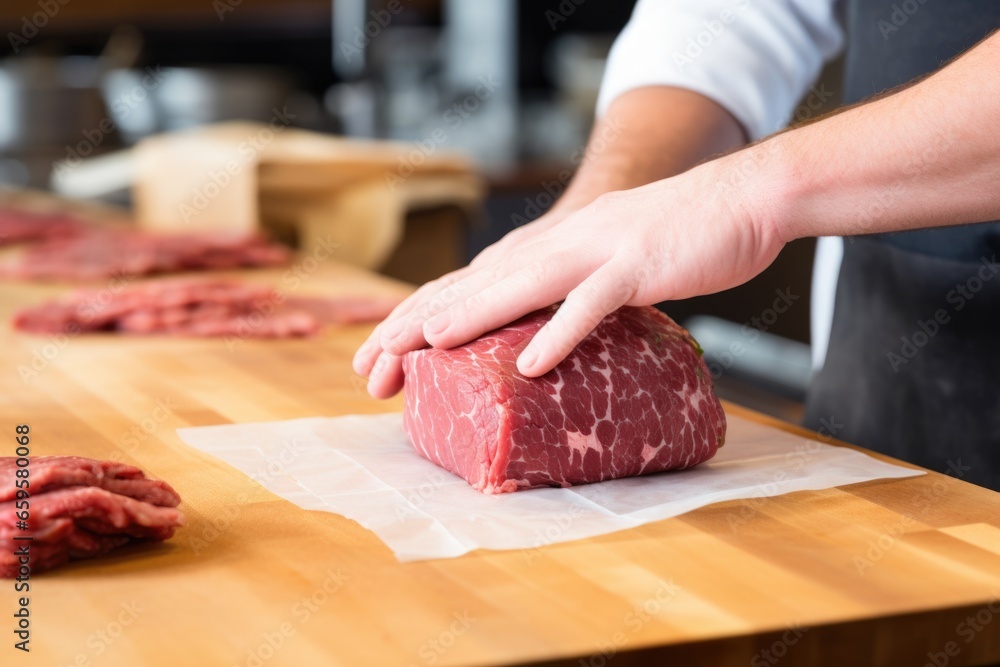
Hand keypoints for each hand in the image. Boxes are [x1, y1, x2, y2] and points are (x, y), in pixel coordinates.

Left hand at [353, 153, 785, 397]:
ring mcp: (597, 250)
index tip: (380, 352)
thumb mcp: (610, 262)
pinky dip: (561, 332)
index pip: (470, 282)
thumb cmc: (680, 236)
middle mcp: (562, 243)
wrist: (745, 197)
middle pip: (477, 284)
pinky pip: (592, 302)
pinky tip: (531, 364)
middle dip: (418, 323)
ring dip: (470, 316)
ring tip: (422, 347)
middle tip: (371, 362)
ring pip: (520, 285)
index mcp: (551, 246)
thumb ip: (572, 289)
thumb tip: (541, 331)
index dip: (419, 315)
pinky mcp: (637, 264)